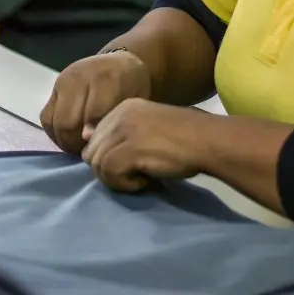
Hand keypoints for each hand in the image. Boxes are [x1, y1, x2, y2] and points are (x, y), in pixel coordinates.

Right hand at [39, 50, 151, 154]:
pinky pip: (46, 116)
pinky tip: (66, 138)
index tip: (100, 148)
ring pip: (53, 120)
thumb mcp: (131, 103)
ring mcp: (63, 80)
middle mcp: (80, 76)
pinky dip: (53, 132)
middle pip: (68, 121)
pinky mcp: (54, 86)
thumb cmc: (131, 88)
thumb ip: (112, 119)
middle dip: (75, 143)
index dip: (94, 138)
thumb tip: (86, 138)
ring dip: (63, 139)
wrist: (120, 64)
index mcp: (106, 79)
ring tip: (77, 146)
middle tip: (87, 152)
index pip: (93, 115)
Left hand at [81, 100, 203, 192]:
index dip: (110, 158)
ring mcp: (122, 130)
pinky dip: (126, 185)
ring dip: (118, 180)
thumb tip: (85, 139)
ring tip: (143, 178)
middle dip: (110, 170)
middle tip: (137, 175)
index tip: (133, 164)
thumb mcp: (147, 131)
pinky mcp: (128, 148)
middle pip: (91, 153)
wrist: (208, 141)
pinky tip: (146, 181)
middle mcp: (118, 115)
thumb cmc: (185, 139)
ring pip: (97, 165)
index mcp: (122, 108)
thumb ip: (119, 134)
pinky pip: (109, 174)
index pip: (95, 139)